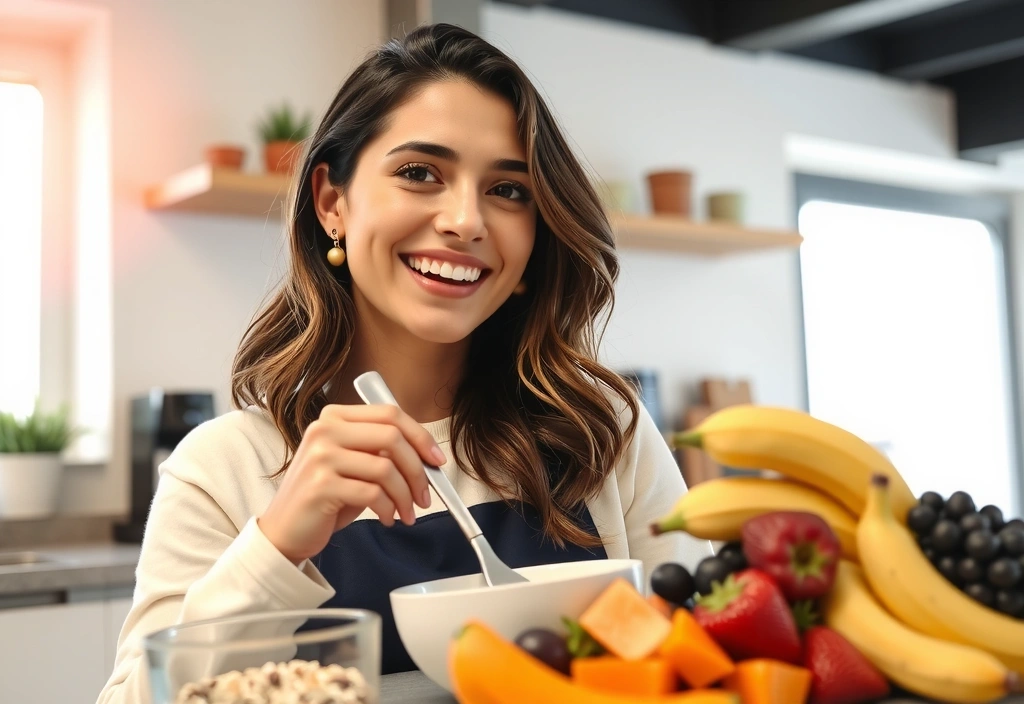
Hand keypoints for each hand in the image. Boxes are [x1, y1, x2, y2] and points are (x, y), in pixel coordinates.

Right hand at [258, 404, 442, 563]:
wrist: (284, 532)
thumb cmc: (325, 499)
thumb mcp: (354, 465)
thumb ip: (381, 451)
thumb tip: (427, 454)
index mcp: (334, 417)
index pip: (390, 414)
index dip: (420, 436)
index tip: (437, 460)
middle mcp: (324, 430)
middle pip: (392, 436)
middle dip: (418, 470)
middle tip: (425, 495)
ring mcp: (320, 456)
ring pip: (386, 468)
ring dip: (405, 496)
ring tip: (407, 513)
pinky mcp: (321, 485)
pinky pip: (373, 494)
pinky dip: (389, 509)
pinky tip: (388, 518)